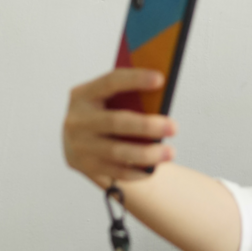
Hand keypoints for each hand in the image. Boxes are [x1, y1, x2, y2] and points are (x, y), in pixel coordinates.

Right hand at [63, 69, 177, 185]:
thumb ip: (130, 97)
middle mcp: (77, 120)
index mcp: (83, 95)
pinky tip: (153, 168)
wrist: (82, 144)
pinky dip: (137, 171)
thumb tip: (161, 97)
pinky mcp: (87, 167)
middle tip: (174, 127)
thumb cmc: (108, 115)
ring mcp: (80, 145)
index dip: (135, 79)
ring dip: (147, 153)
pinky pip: (116, 171)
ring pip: (117, 151)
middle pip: (115, 121)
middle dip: (146, 125)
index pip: (110, 82)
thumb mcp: (110, 101)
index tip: (160, 79)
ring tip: (170, 152)